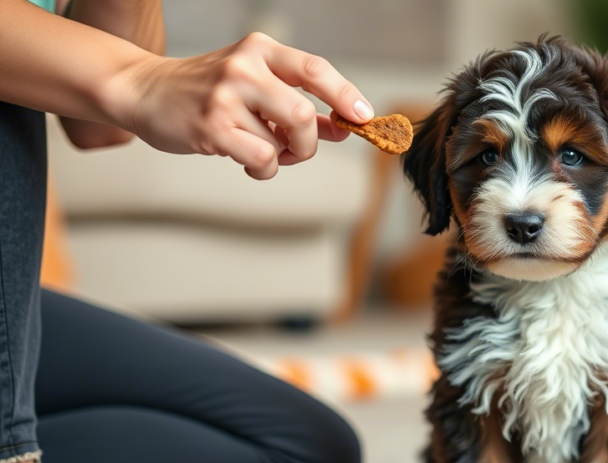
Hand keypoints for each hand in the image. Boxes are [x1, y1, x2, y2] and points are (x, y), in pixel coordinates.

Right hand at [110, 32, 371, 178]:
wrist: (144, 91)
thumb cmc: (208, 91)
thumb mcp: (256, 86)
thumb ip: (299, 104)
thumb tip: (343, 127)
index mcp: (261, 50)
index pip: (315, 70)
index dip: (345, 95)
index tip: (364, 117)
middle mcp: (245, 67)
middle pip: (304, 115)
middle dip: (308, 144)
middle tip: (296, 150)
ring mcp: (226, 96)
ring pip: (282, 143)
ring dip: (279, 158)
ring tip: (258, 150)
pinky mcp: (212, 126)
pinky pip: (262, 159)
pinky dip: (263, 169)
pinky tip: (246, 162)